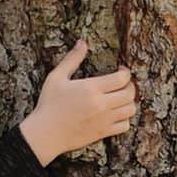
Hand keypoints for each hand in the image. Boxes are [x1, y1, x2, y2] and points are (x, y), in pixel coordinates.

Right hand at [20, 40, 136, 164]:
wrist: (46, 133)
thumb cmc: (49, 104)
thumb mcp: (56, 77)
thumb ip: (72, 59)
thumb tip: (82, 42)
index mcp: (92, 88)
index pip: (122, 78)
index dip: (125, 72)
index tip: (120, 70)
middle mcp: (101, 104)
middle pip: (129, 93)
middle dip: (130, 85)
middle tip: (123, 83)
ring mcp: (104, 120)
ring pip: (130, 109)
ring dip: (129, 101)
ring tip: (121, 97)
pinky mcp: (103, 132)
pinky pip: (125, 125)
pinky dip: (125, 118)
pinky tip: (116, 113)